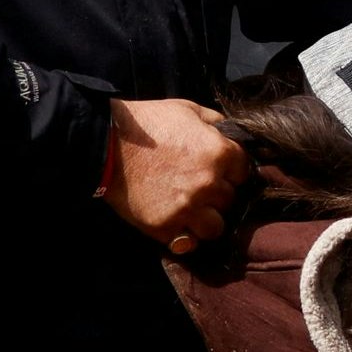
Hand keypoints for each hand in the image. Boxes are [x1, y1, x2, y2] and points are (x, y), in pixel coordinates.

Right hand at [104, 97, 247, 254]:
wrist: (107, 143)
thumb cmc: (148, 123)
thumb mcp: (187, 110)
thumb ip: (216, 123)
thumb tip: (232, 134)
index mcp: (219, 153)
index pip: (244, 172)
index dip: (231, 171)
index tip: (217, 171)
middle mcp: (208, 184)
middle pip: (229, 200)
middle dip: (216, 195)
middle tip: (196, 187)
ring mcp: (187, 208)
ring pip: (215, 228)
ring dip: (205, 220)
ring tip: (189, 210)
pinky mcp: (165, 226)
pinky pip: (187, 242)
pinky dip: (183, 237)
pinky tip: (175, 224)